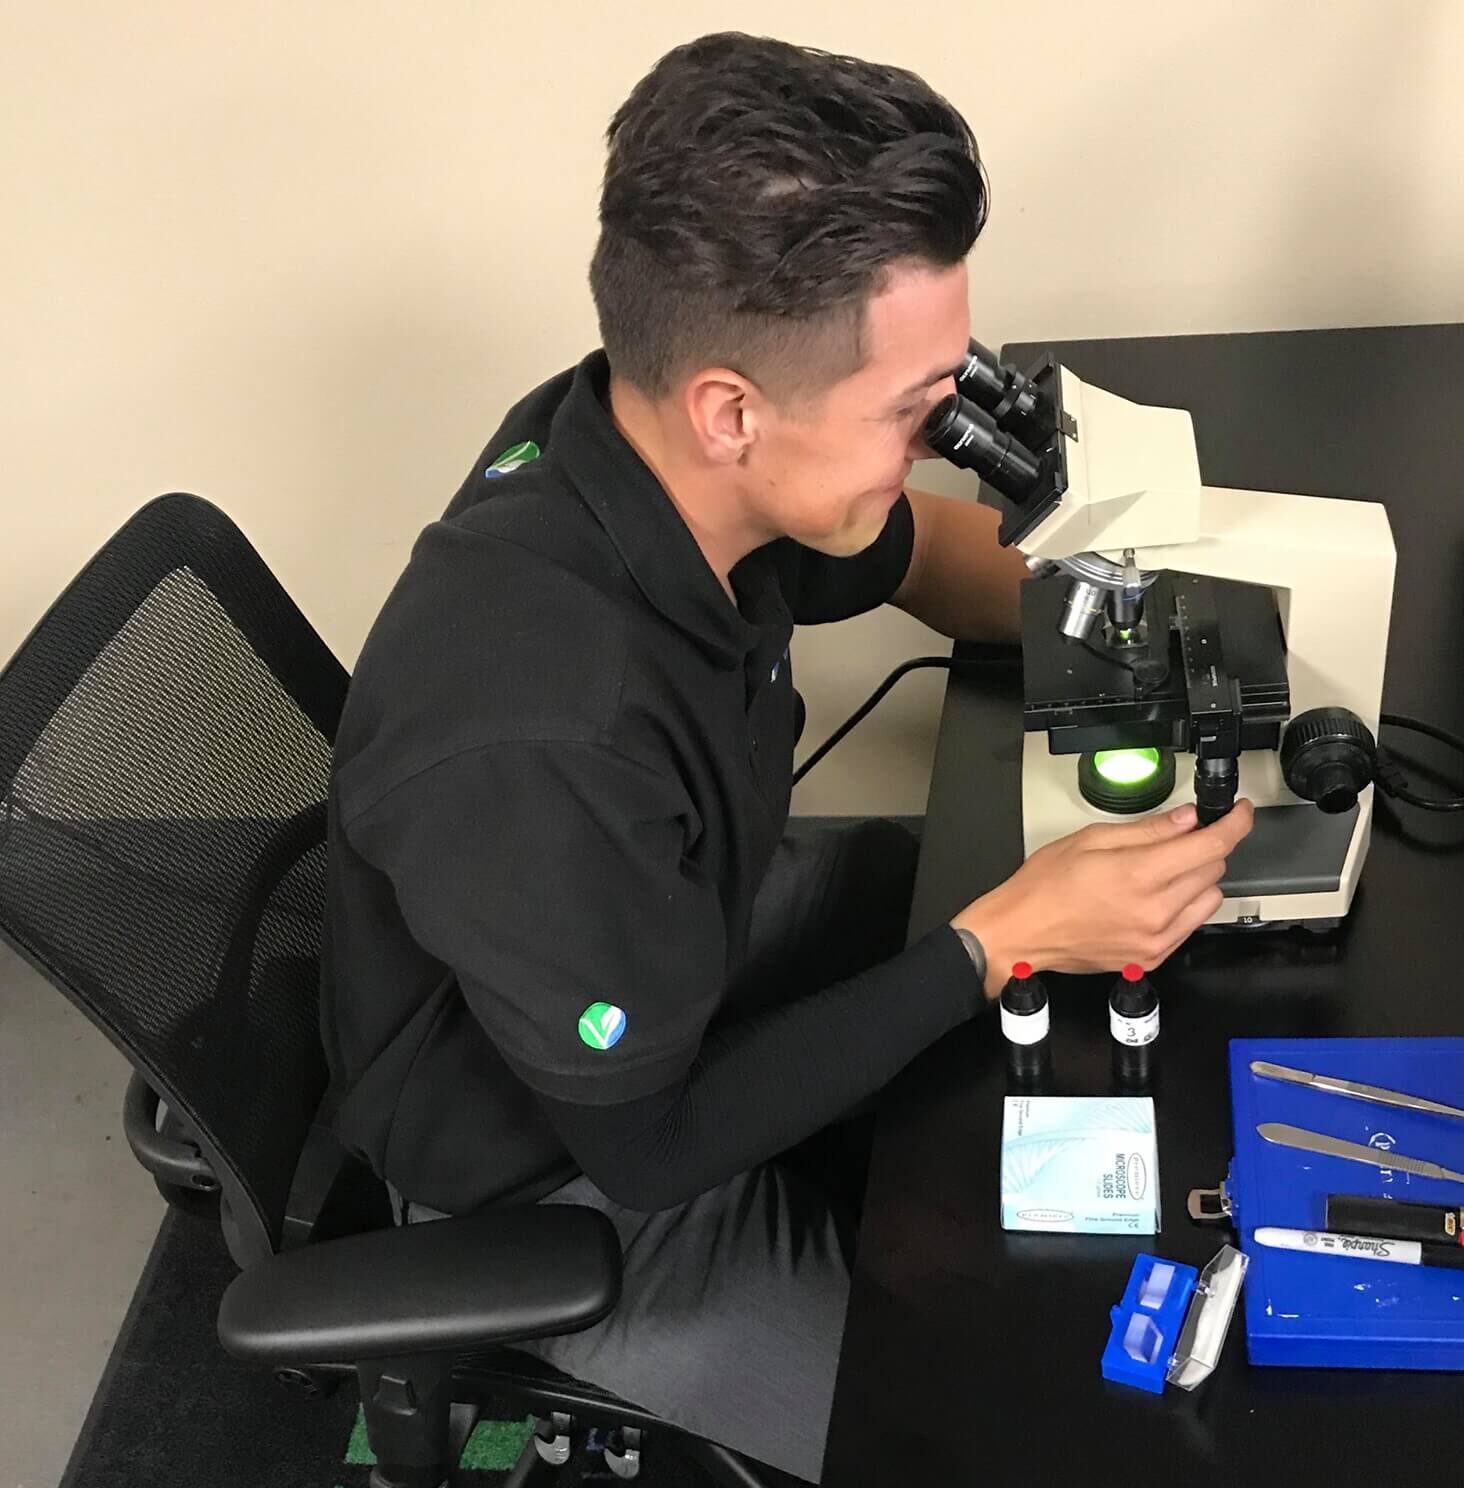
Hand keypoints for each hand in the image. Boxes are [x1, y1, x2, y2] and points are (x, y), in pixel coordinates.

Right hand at [952, 799, 1254, 997]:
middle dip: (1203, 847)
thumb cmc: (1045, 887)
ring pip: (1210, 898)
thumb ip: (1146, 830)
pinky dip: (1184, 906)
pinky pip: (1191, 925)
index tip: (1239, 814)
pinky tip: (1153, 898)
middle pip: (1214, 869)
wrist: (1022, 932)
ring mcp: (1156, 938)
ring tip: (1160, 873)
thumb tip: (1186, 819)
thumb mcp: (1091, 839)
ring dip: (1197, 879)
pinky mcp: (1152, 957)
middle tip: (1176, 839)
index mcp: (1139, 875)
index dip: (1234, 824)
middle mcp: (1154, 911)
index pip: (1212, 846)